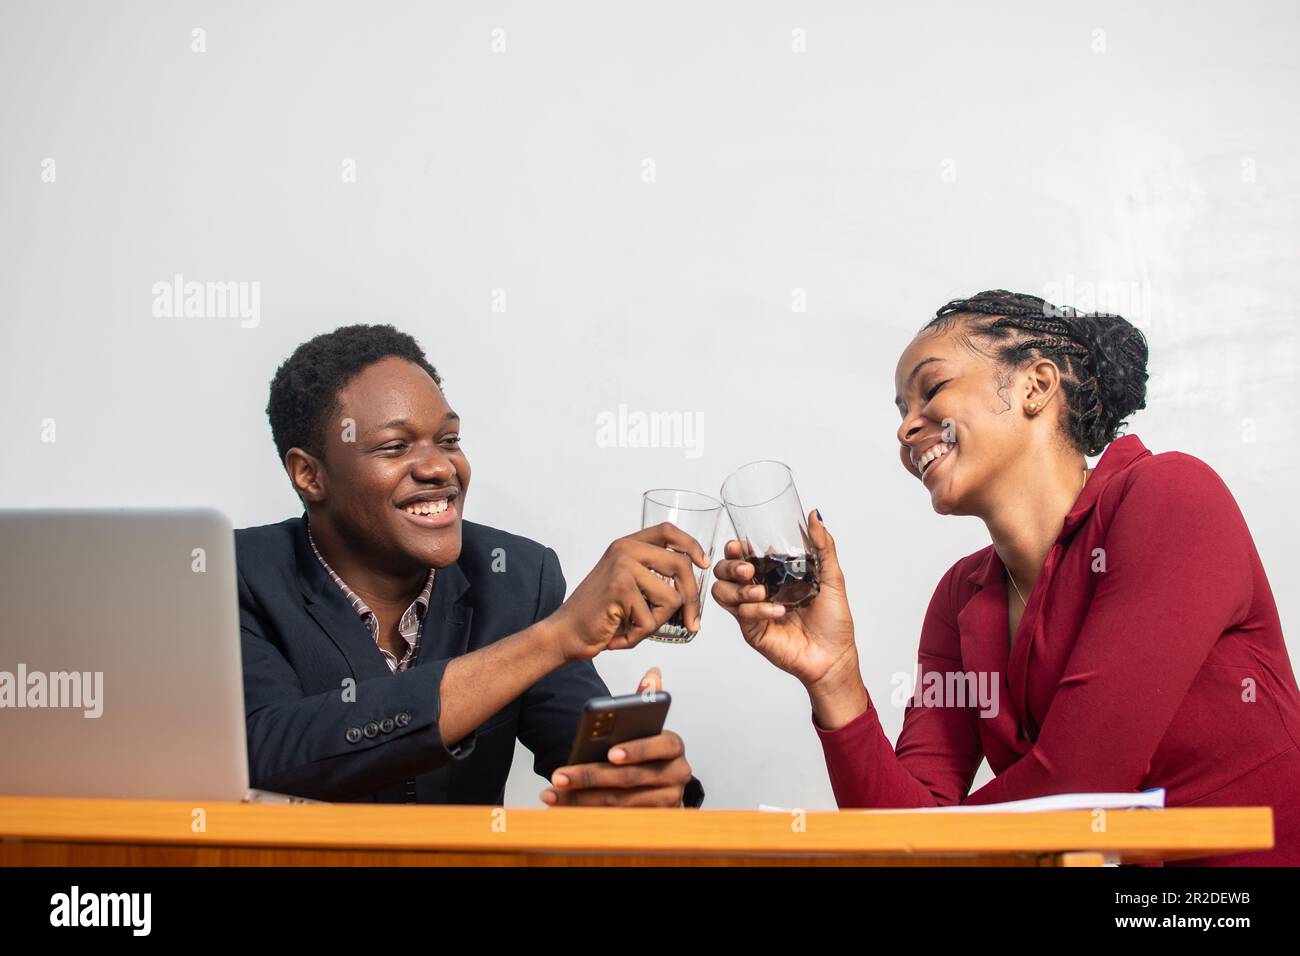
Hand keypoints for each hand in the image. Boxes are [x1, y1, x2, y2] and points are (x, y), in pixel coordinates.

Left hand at [541, 667, 692, 807]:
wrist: (665, 788)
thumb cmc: (650, 752)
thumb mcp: (649, 727)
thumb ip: (648, 701)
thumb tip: (652, 673)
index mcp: (674, 747)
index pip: (658, 746)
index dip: (636, 750)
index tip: (609, 753)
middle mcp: (676, 775)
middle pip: (629, 778)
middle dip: (591, 776)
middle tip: (560, 774)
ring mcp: (665, 801)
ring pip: (618, 802)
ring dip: (581, 798)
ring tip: (553, 789)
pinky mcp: (649, 821)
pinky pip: (614, 818)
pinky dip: (584, 811)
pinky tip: (560, 803)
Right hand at [543, 524, 709, 661]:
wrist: (566, 633)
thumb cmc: (601, 614)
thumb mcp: (628, 585)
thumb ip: (652, 575)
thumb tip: (694, 583)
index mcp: (627, 545)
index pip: (668, 531)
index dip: (691, 545)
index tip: (704, 565)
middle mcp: (624, 550)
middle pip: (681, 566)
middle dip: (692, 600)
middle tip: (692, 624)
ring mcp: (622, 567)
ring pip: (672, 598)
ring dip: (658, 623)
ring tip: (634, 628)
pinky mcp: (620, 588)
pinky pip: (651, 619)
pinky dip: (640, 635)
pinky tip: (621, 635)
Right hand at [712, 509, 858, 689]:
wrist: (834, 656)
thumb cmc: (833, 622)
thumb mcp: (832, 578)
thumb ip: (823, 547)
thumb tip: (816, 516)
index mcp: (773, 576)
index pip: (743, 556)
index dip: (735, 548)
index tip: (740, 545)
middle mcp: (759, 591)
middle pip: (724, 572)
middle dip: (730, 566)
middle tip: (749, 569)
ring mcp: (752, 611)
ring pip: (723, 592)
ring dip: (739, 589)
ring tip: (760, 592)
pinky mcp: (752, 631)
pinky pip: (742, 615)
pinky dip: (757, 610)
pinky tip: (777, 611)